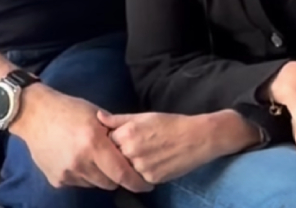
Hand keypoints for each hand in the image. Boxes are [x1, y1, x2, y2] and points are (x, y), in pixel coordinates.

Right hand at [8, 85, 152, 192]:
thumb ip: (115, 132)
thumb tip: (132, 147)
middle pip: (110, 182)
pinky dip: (83, 175)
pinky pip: (78, 182)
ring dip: (99, 175)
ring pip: (94, 184)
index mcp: (94, 144)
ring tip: (94, 157)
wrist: (34, 114)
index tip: (147, 184)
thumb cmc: (69, 109)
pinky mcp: (57, 179)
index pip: (122, 173)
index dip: (137, 182)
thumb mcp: (96, 114)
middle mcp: (81, 162)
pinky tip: (77, 158)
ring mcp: (67, 173)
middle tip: (117, 163)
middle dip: (117, 176)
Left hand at [97, 110, 225, 184]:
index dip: (115, 142)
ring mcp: (140, 167)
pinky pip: (139, 179)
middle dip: (122, 155)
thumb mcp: (144, 116)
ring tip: (149, 156)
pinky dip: (144, 173)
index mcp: (126, 133)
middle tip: (139, 149)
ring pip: (126, 171)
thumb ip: (118, 119)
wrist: (197, 137)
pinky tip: (156, 163)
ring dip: (132, 166)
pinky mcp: (151, 178)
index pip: (107, 143)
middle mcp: (130, 151)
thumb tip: (98, 118)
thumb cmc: (171, 123)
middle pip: (115, 158)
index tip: (123, 140)